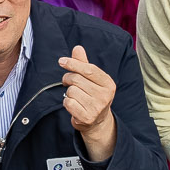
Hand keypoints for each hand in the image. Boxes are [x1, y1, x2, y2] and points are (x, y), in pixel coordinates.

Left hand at [58, 45, 116, 160]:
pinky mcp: (87, 117)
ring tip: (75, 97)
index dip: (74, 64)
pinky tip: (74, 105)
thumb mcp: (92, 79)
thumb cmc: (93, 95)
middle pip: (77, 79)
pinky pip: (68, 103)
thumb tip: (77, 48)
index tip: (62, 61)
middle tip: (68, 83)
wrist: (97, 121)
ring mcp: (97, 108)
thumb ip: (84, 64)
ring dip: (68, 93)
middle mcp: (105, 96)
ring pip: (71, 91)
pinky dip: (67, 102)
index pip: (89, 69)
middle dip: (68, 79)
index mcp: (108, 83)